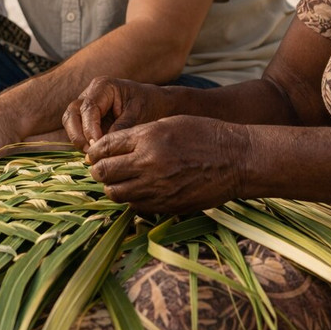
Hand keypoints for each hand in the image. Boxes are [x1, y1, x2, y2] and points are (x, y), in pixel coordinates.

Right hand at [62, 77, 173, 152]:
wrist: (156, 104)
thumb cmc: (149, 105)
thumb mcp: (138, 115)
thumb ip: (120, 128)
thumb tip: (103, 146)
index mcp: (103, 86)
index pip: (88, 108)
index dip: (89, 129)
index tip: (97, 146)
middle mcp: (90, 94)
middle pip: (72, 114)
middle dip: (78, 135)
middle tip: (91, 153)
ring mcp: (86, 105)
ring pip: (70, 122)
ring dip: (78, 140)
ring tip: (93, 154)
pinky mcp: (87, 118)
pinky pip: (77, 130)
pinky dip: (83, 142)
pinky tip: (95, 153)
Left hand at [86, 116, 250, 213]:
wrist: (237, 159)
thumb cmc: (204, 134)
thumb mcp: (168, 123)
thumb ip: (137, 135)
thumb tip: (108, 148)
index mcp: (148, 138)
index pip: (104, 147)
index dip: (94, 151)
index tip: (94, 154)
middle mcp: (149, 163)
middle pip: (104, 173)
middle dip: (99, 170)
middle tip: (102, 168)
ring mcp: (158, 187)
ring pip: (116, 193)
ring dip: (113, 186)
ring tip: (120, 180)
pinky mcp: (167, 205)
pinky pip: (136, 206)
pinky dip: (131, 199)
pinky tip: (139, 190)